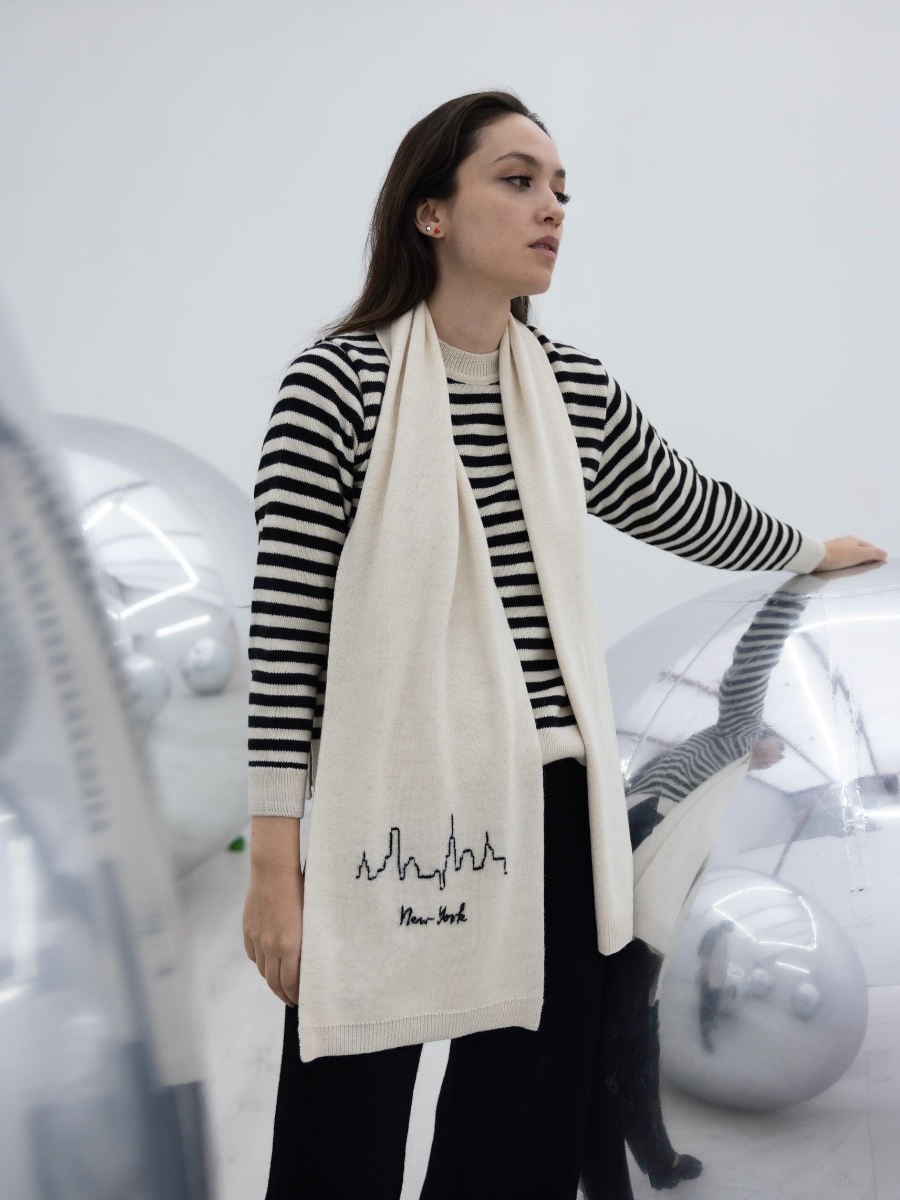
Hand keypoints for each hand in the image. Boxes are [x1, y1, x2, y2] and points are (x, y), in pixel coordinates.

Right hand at [243, 816, 303, 1005]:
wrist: (274, 870)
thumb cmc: (301, 889)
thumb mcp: (312, 918)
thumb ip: (311, 942)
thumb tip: (316, 961)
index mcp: (290, 945)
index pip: (291, 983)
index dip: (296, 996)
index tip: (303, 1002)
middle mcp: (271, 946)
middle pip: (275, 982)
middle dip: (284, 995)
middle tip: (294, 1001)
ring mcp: (257, 939)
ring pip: (263, 971)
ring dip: (272, 981)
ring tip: (282, 986)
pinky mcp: (248, 930)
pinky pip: (253, 955)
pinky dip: (262, 963)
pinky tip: (270, 964)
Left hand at [814, 536, 887, 573]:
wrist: (815, 558)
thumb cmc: (838, 556)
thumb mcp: (860, 555)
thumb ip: (873, 554)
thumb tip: (884, 553)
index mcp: (853, 540)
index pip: (869, 547)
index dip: (874, 554)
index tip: (878, 561)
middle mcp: (844, 541)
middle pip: (858, 548)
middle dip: (864, 556)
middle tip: (868, 564)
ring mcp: (834, 546)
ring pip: (848, 552)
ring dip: (854, 558)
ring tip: (856, 565)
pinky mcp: (826, 553)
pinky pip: (839, 556)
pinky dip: (844, 560)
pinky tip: (842, 565)